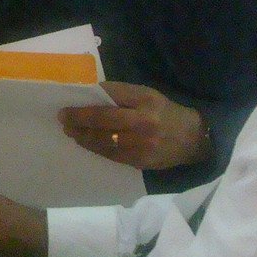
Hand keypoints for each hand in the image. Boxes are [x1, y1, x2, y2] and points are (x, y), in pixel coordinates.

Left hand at [58, 81, 211, 169]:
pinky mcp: (140, 161)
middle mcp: (144, 122)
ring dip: (82, 136)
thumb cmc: (165, 112)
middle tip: (63, 118)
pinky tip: (85, 142)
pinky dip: (95, 148)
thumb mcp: (148, 95)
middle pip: (104, 119)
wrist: (193, 139)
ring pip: (104, 140)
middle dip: (79, 119)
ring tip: (69, 130)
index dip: (88, 100)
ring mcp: (142, 144)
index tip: (70, 102)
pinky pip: (111, 155)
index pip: (111, 96)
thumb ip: (122, 95)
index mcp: (146, 100)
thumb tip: (91, 94)